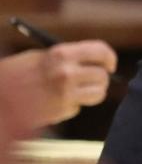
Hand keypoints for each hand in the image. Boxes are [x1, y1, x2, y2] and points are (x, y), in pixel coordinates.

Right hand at [0, 41, 117, 127]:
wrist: (0, 97)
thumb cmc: (16, 73)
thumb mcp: (39, 57)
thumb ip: (67, 58)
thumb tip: (96, 62)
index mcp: (61, 54)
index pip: (100, 52)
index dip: (109, 58)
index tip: (109, 65)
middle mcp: (66, 73)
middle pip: (102, 76)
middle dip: (101, 79)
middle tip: (95, 81)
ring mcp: (64, 94)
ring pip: (98, 94)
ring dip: (92, 94)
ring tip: (77, 92)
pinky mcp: (60, 111)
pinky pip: (77, 107)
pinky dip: (70, 105)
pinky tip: (53, 102)